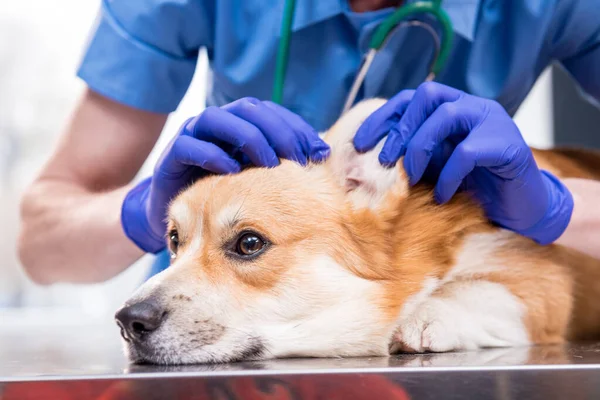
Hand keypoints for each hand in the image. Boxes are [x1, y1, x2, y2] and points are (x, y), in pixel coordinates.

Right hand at [122, 97, 329, 252]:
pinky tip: (232, 170)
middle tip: (297, 156)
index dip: (297, 127)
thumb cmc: (228, 198)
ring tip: (269, 163)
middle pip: (249, 109)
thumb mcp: (260, 181)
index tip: (318, 152)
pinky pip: (189, 146)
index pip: (273, 112)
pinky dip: (212, 154)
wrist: (185, 221)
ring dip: (247, 138)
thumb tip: (324, 162)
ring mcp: (193, 136)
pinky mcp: (171, 155)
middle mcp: (218, 124)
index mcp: (241, 124)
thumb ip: (284, 167)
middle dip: (277, 130)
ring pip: (218, 119)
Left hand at [353, 82, 572, 244]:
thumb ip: (418, 152)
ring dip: (420, 147)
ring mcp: (494, 122)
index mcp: (456, 107)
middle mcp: (475, 107)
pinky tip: (441, 195)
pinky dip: (447, 175)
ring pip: (447, 115)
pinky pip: (467, 151)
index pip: (413, 97)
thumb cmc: (478, 186)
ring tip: (411, 176)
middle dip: (401, 128)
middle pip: (429, 95)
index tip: (360, 143)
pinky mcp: (508, 145)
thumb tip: (377, 155)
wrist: (523, 208)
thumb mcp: (439, 165)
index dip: (383, 116)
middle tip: (387, 160)